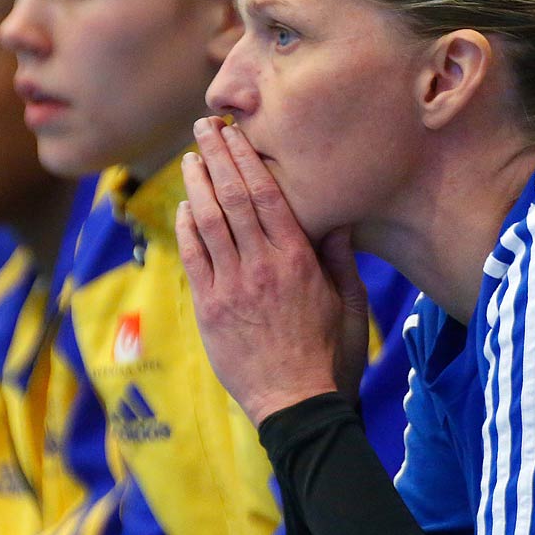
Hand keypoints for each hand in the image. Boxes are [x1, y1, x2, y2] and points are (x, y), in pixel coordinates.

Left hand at [177, 117, 366, 423]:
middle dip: (217, 157)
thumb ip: (340, 257)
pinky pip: (193, 259)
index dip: (248, 158)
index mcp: (298, 261)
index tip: (236, 132)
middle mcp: (261, 267)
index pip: (267, 195)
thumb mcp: (351, 304)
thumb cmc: (332, 357)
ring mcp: (231, 288)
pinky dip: (186, 228)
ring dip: (196, 186)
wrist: (297, 406)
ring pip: (207, 223)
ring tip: (190, 159)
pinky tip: (183, 208)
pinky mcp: (210, 310)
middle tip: (204, 128)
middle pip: (233, 198)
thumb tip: (336, 214)